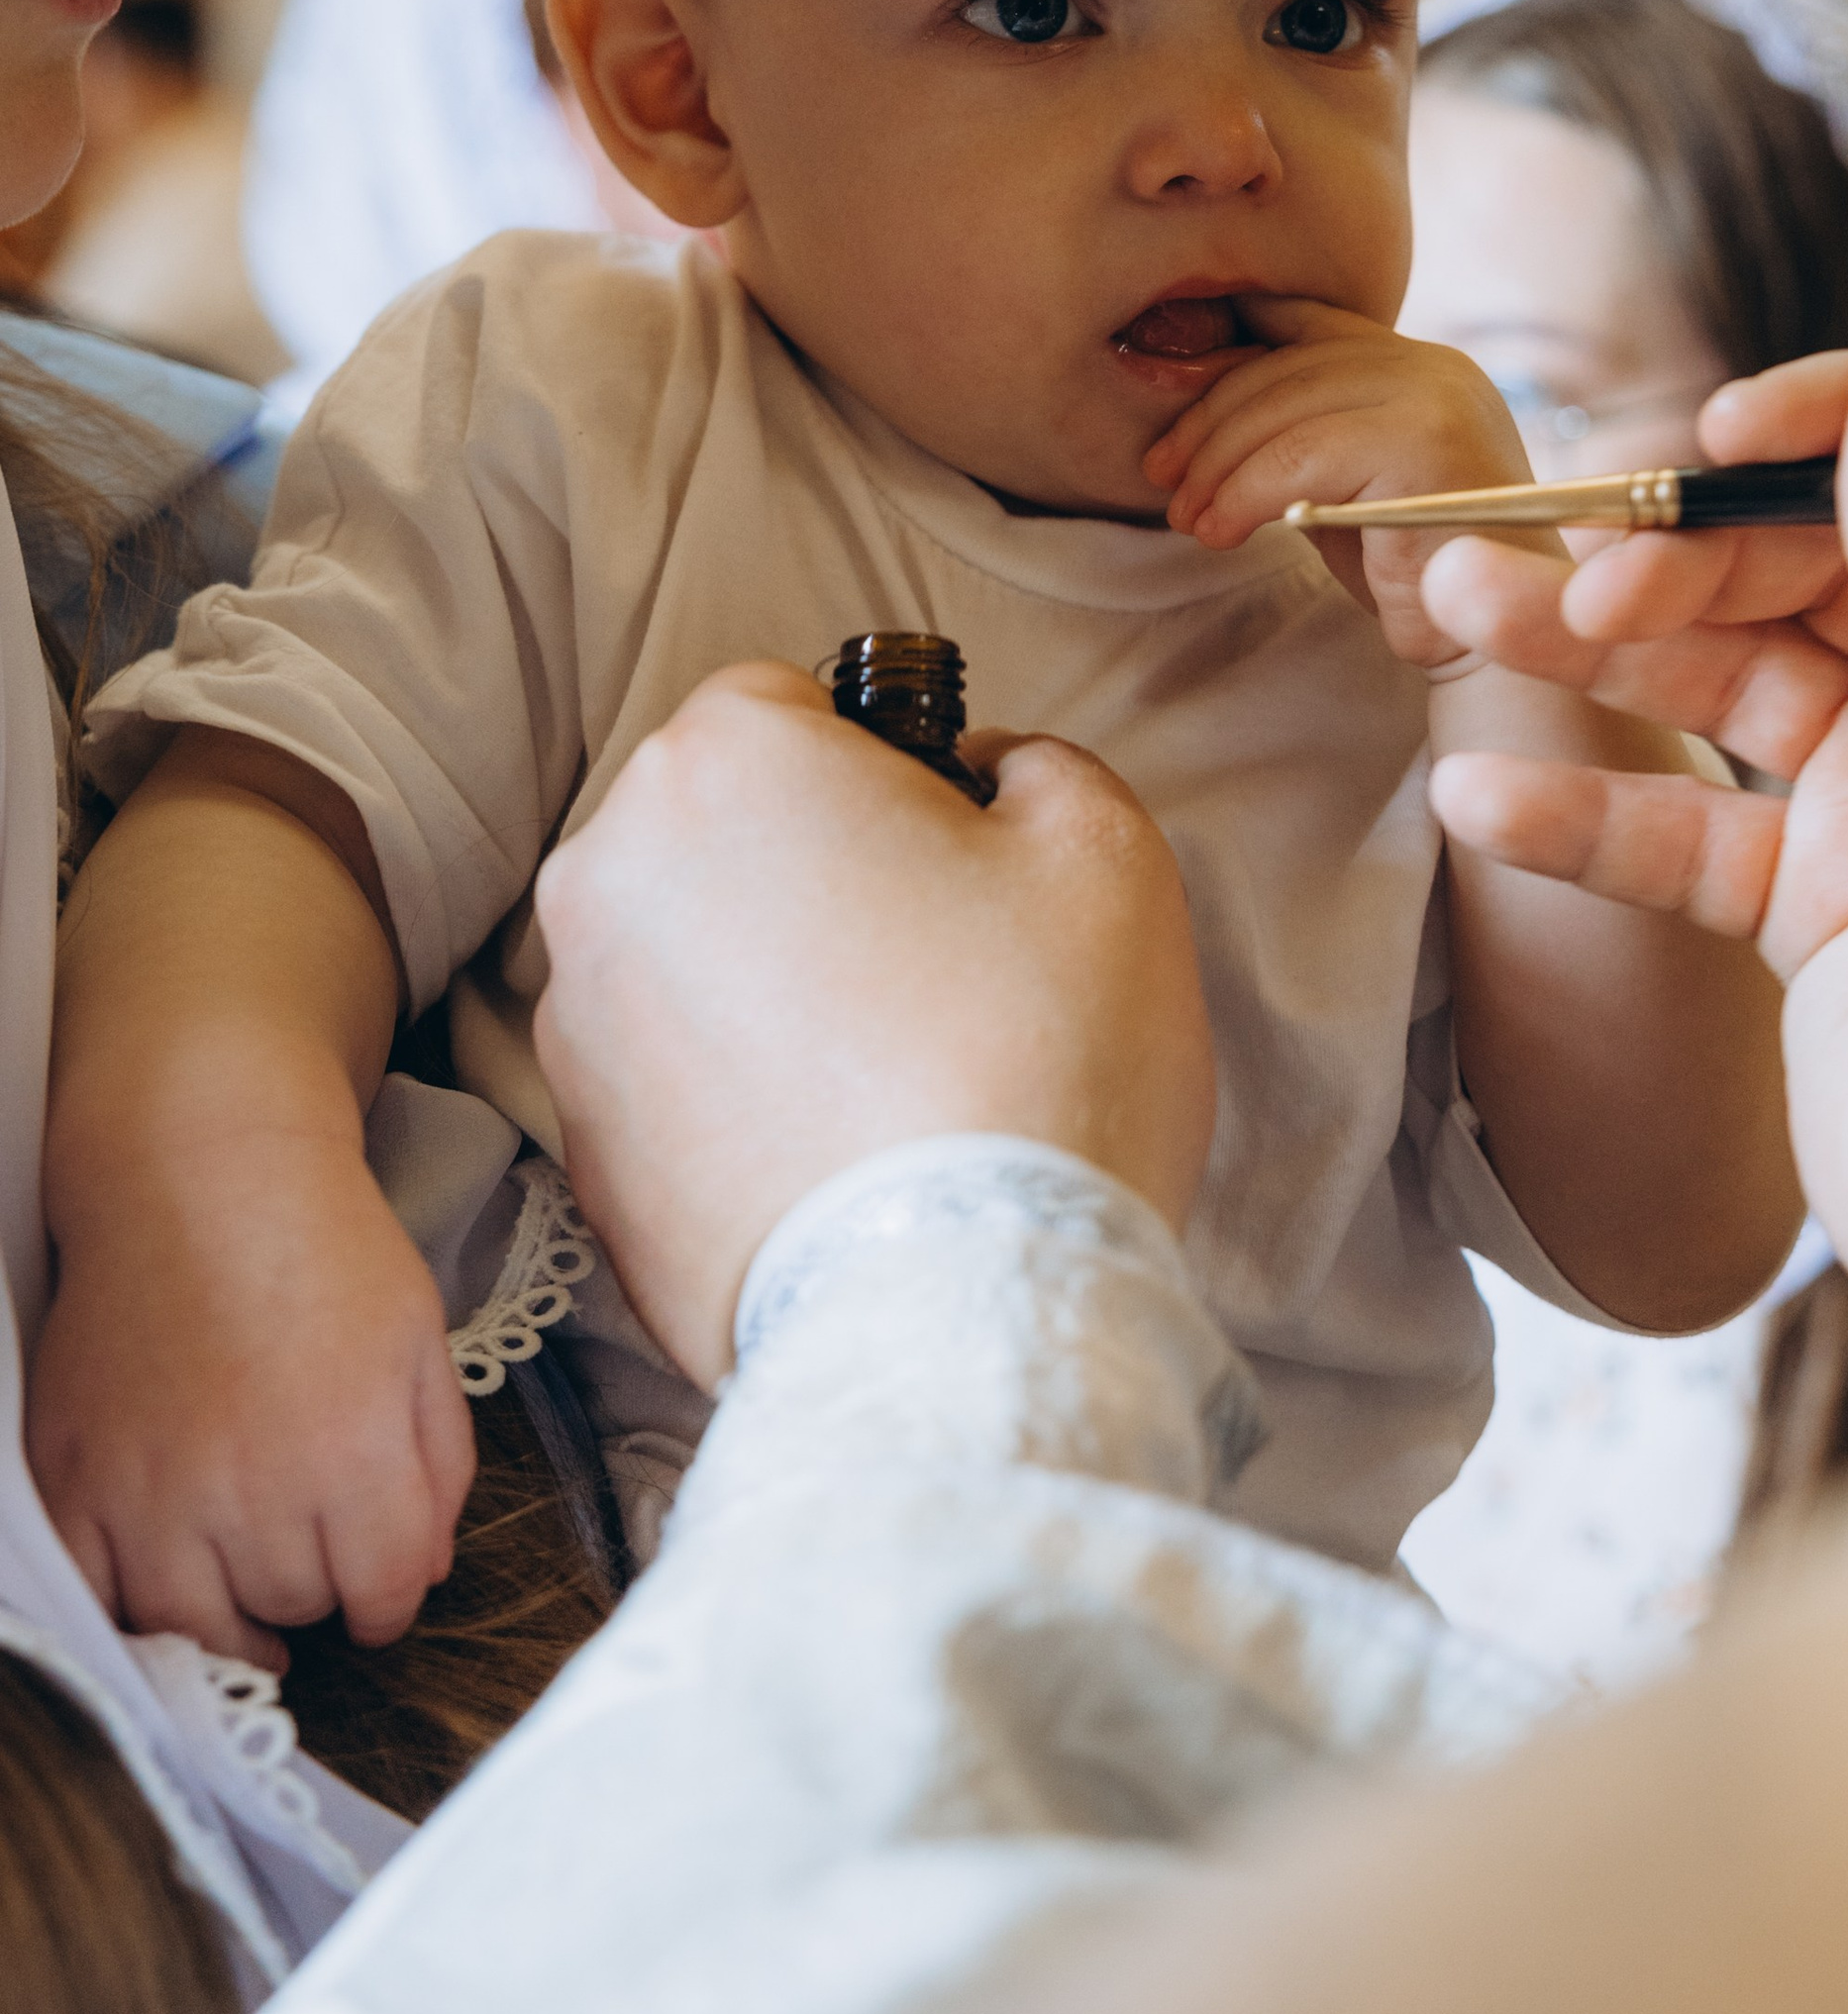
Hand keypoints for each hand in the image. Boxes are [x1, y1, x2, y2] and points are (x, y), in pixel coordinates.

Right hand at [29, 1153, 475, 1671]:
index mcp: (351, 1451)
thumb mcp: (423, 1348)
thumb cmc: (327, 1254)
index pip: (382, 1596)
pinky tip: (169, 1582)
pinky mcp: (73, 1479)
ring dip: (233, 1614)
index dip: (389, 1605)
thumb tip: (422, 1574)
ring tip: (247, 1583)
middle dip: (318, 1589)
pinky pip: (97, 1598)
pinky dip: (132, 1607)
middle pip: (295, 1606)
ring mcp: (148, 1490)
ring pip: (198, 1624)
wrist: (202, 1181)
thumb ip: (439, 1470)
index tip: (378, 1595)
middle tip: (311, 1548)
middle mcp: (249, 1487)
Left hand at [532, 667, 1218, 1384]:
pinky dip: (736, 1103)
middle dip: (810, 875)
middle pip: (722, 832)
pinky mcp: (582, 1161)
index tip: (950, 856)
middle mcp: (607, 875)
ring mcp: (577, 1027)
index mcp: (718, 762)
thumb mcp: (1103, 848)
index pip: (793, 706)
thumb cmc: (1037, 1054)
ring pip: (688, 958)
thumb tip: (981, 781)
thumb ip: (1034, 764)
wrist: (961, 1307)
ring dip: (766, 989)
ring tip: (886, 1078)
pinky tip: (835, 1154)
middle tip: (931, 970)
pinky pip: (669, 1087)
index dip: (888, 772)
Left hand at [1143, 297, 1527, 664]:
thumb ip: (1302, 433)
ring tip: (1189, 518)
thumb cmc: (1410, 572)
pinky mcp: (1427, 443)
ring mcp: (1437, 398)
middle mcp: (1436, 367)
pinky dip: (1243, 495)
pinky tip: (1221, 532)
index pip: (1308, 326)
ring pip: (1287, 411)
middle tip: (1162, 478)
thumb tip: (1201, 407)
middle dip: (1209, 423)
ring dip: (1218, 467)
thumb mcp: (1344, 483)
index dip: (1230, 356)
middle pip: (1288, 367)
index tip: (1176, 416)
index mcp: (1422, 365)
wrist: (1492, 646)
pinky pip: (1301, 458)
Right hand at [1420, 346, 1847, 1396]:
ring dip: (1587, 637)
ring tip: (1452, 603)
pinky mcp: (1810, 898)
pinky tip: (1474, 791)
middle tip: (1569, 577)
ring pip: (1721, 668)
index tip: (1716, 432)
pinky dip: (1576, 801)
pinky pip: (1673, 820)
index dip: (1843, 420)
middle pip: (1817, 550)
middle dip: (1681, 544)